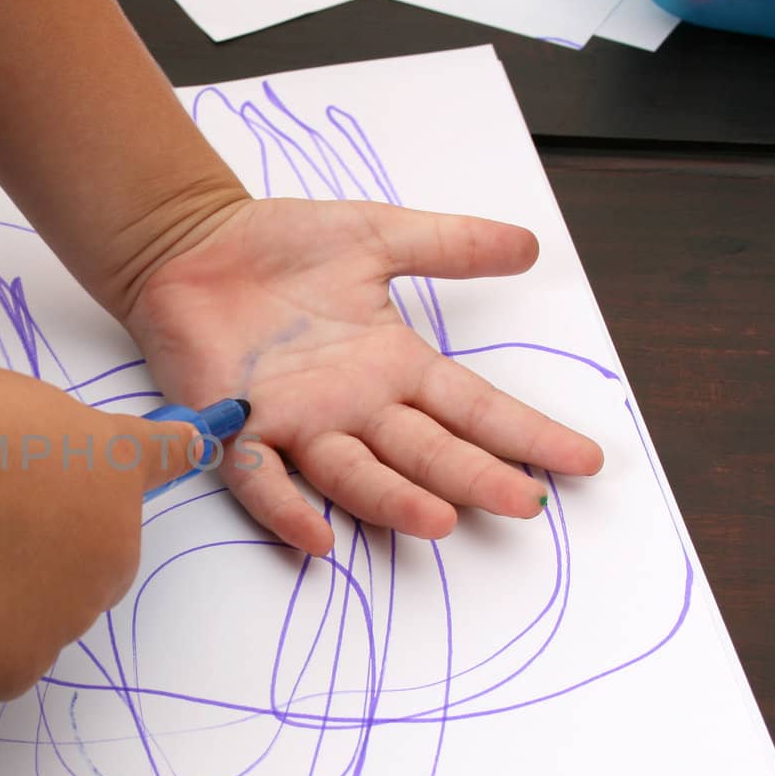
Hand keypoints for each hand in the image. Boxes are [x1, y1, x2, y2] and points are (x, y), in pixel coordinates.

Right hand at [0, 359, 198, 699]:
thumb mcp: (15, 405)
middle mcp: (114, 545)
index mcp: (114, 465)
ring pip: (42, 615)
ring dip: (2, 597)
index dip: (169, 455)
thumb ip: (53, 447)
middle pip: (93, 561)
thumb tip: (39, 487)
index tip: (198, 445)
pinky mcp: (20, 665)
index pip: (167, 458)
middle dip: (46, 549)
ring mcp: (73, 613)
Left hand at [122, 197, 604, 555]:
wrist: (191, 242)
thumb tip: (530, 245)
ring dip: (395, 501)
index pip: (472, 407)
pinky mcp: (236, 424)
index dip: (524, 433)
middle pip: (426, 451)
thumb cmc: (278, 246)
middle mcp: (353, 406)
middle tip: (525, 504)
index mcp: (392, 366)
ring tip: (439, 520)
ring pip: (355, 474)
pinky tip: (316, 539)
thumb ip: (449, 245)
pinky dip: (285, 509)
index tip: (582, 458)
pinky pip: (262, 477)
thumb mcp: (377, 236)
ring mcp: (297, 422)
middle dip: (476, 477)